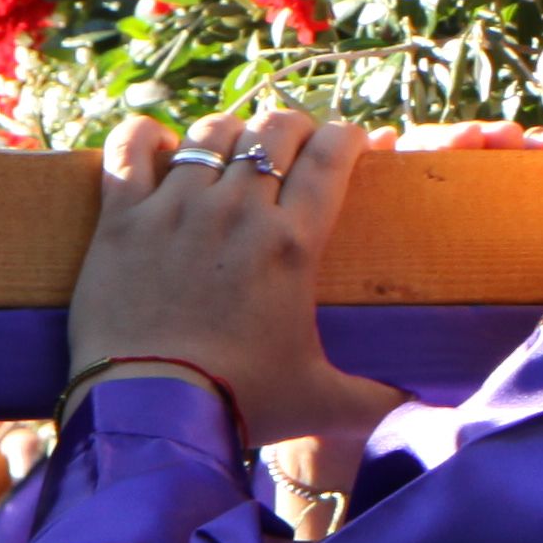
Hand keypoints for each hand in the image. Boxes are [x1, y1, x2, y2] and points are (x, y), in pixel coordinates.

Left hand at [71, 110, 410, 451]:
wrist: (148, 413)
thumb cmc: (238, 403)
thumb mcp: (321, 401)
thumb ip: (377, 399)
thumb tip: (420, 406)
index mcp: (294, 243)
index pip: (332, 155)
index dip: (348, 136)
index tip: (351, 143)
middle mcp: (239, 211)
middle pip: (276, 129)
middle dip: (293, 129)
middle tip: (292, 148)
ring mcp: (176, 208)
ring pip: (212, 131)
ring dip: (228, 133)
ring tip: (229, 151)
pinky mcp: (123, 217)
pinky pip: (131, 146)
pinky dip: (146, 136)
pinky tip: (159, 145)